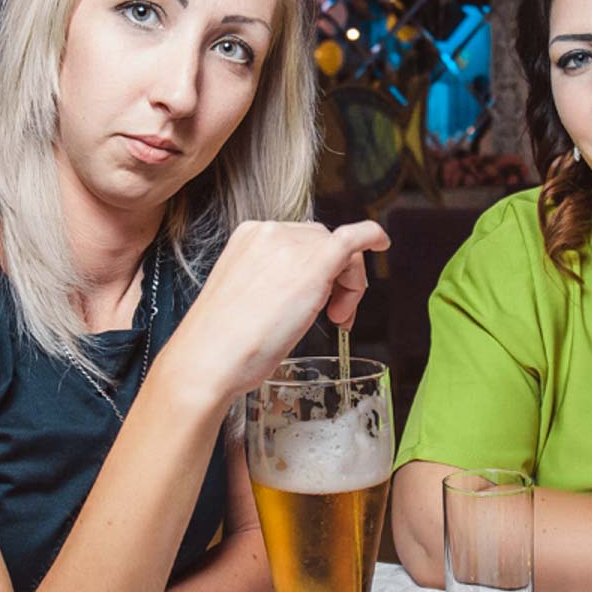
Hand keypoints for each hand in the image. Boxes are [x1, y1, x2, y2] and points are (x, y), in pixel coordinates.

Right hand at [163, 219, 389, 402]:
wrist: (208, 359)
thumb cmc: (222, 343)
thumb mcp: (245, 297)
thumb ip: (272, 282)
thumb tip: (299, 292)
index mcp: (249, 236)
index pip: (299, 241)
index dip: (318, 271)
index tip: (319, 301)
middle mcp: (271, 232)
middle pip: (323, 242)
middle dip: (336, 277)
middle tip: (335, 316)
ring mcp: (293, 245)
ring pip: (340, 250)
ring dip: (348, 282)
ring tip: (337, 318)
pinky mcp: (315, 265)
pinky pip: (354, 238)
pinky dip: (373, 235)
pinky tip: (383, 242)